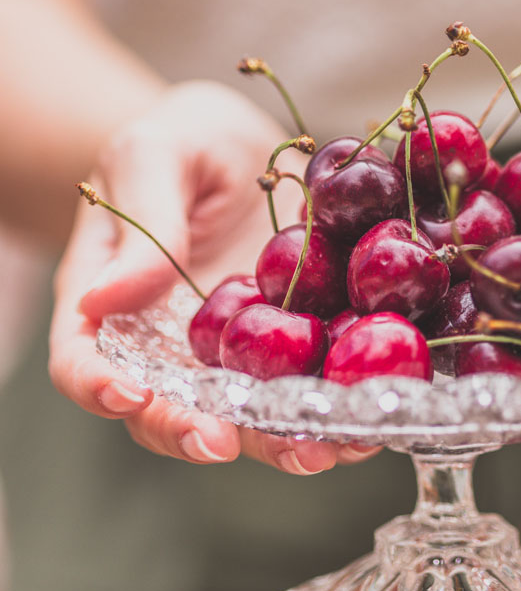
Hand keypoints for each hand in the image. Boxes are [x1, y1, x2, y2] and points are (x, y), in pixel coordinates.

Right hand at [49, 81, 376, 472]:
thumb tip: (107, 299)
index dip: (98, 386)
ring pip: (246, 416)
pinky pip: (304, 388)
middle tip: (231, 445)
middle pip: (171, 409)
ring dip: (282, 442)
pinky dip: (333, 410)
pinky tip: (367, 417)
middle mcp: (169, 346)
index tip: (133, 395)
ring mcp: (232, 353)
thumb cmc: (182, 142)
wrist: (243, 147)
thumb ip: (144, 220)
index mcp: (112, 304)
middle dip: (203, 434)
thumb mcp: (156, 155)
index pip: (84, 359)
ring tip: (325, 449)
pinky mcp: (289, 346)